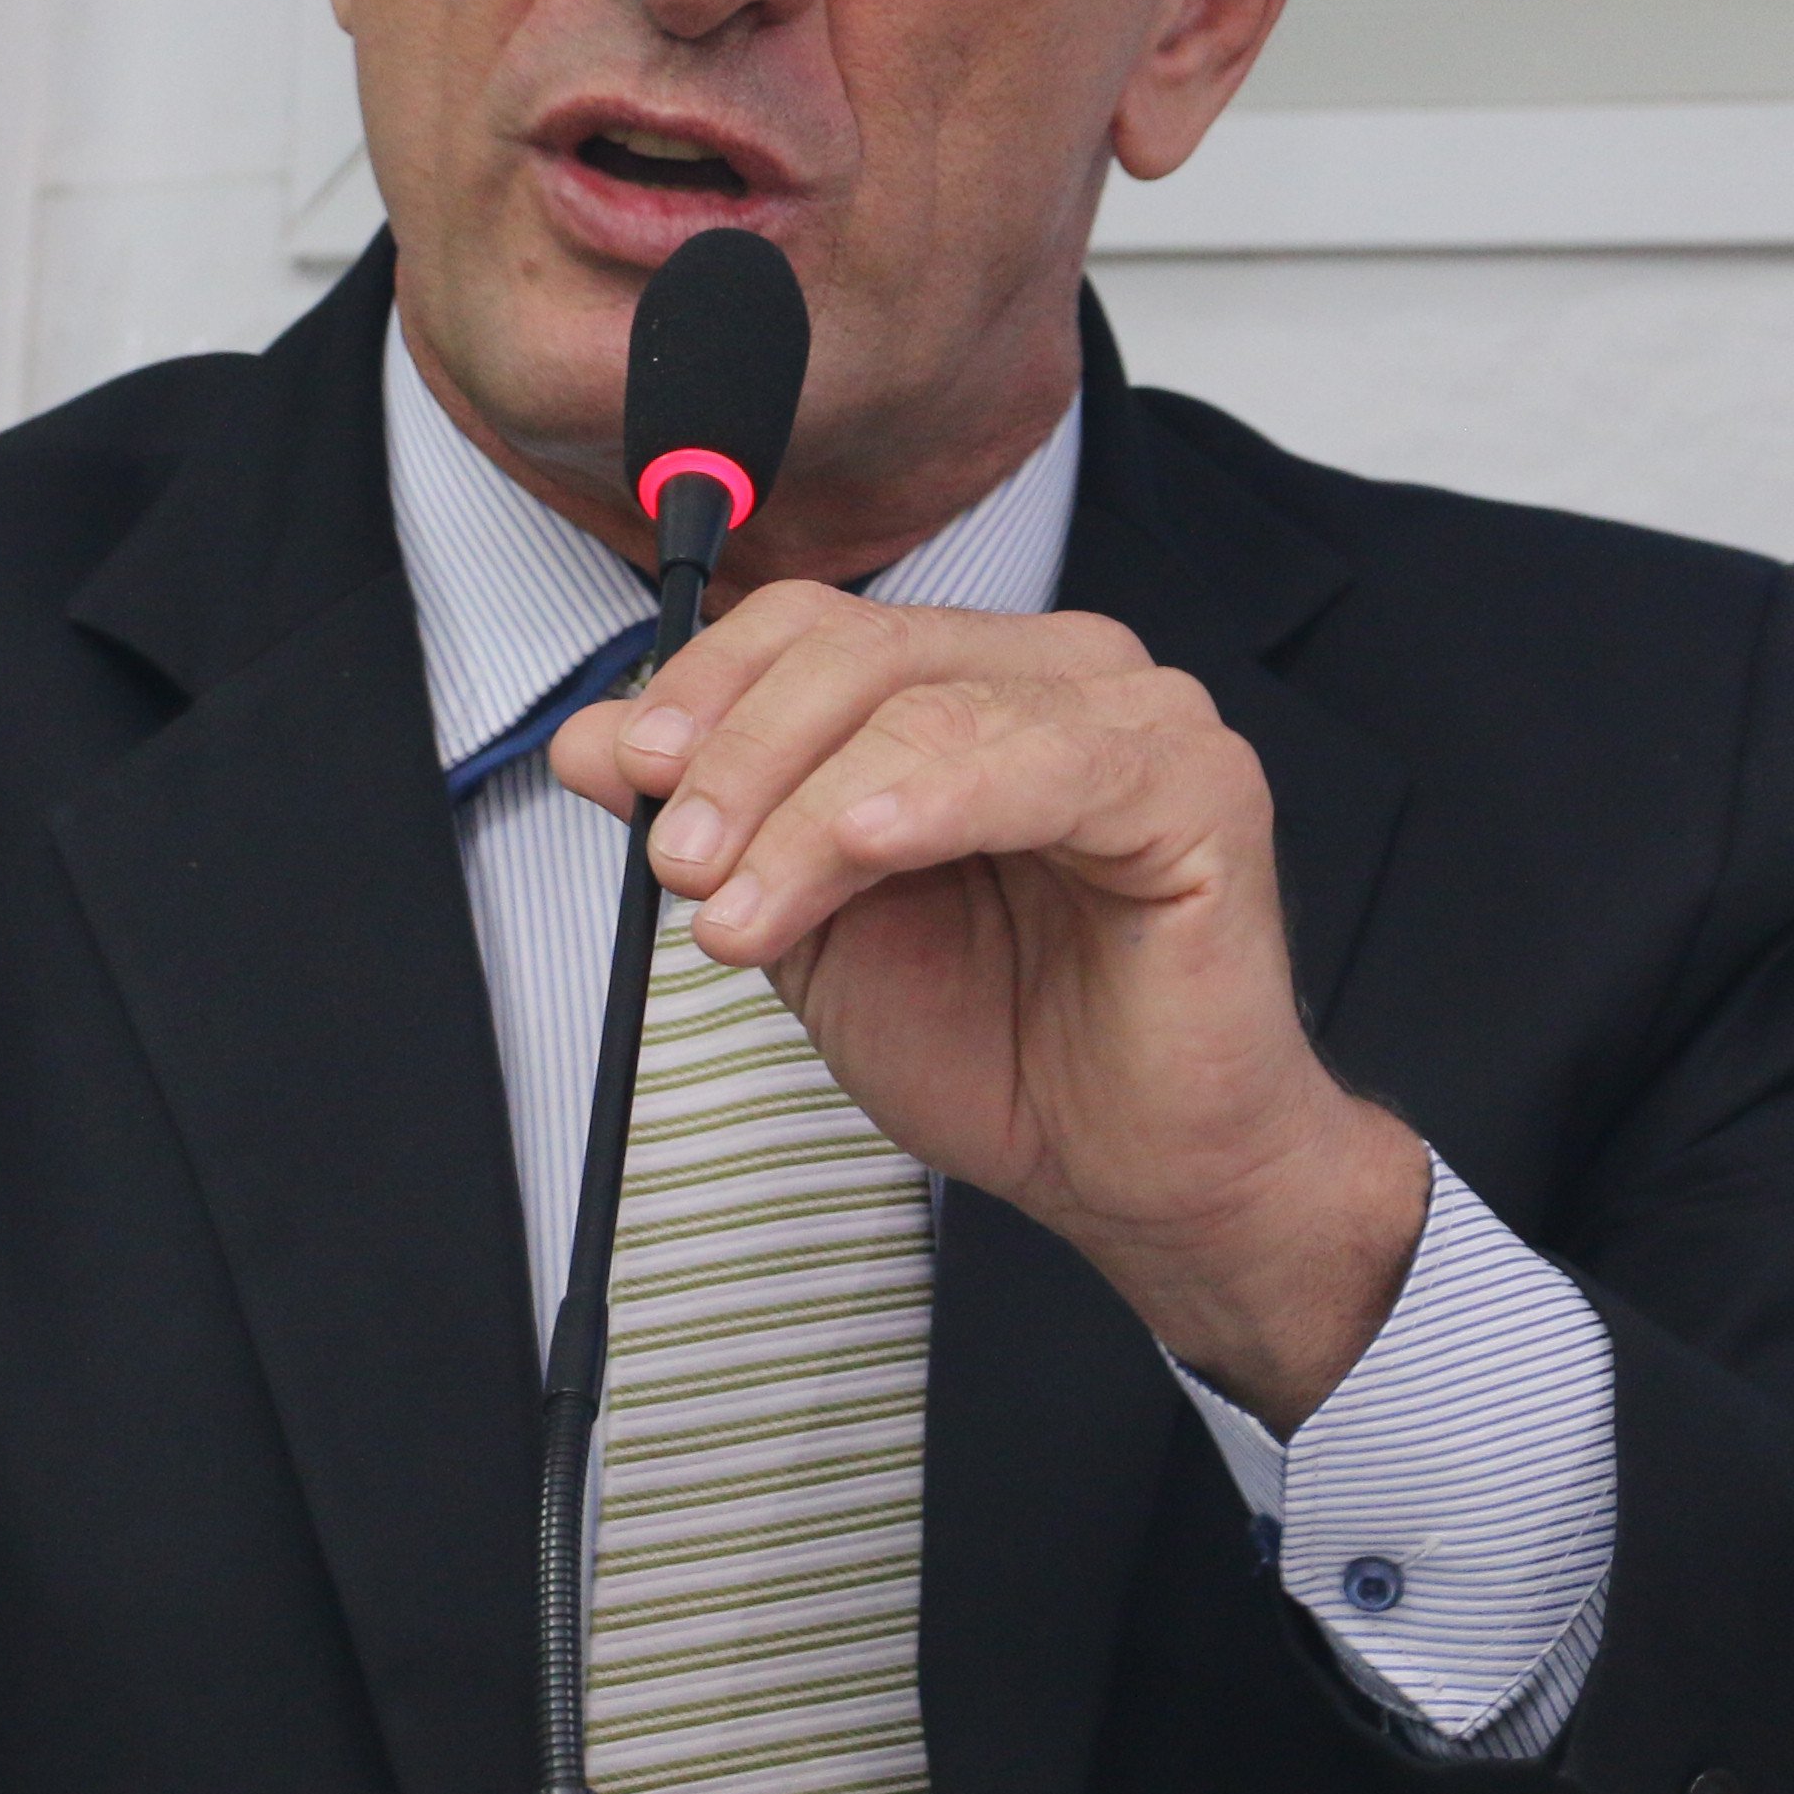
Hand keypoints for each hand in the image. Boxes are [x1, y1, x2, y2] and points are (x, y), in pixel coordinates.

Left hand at [549, 585, 1422, 1424]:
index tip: (629, 776)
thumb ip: (717, 824)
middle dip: (740, 759)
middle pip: (859, 650)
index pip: (815, 627)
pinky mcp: (1200, 785)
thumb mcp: (809, 925)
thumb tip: (593, 741)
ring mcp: (1138, 717)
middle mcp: (1056, 676)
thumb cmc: (1001, 1043)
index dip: (707, 687)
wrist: (1127, 1167)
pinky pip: (1049, 762)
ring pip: (928, 710)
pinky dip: (934, 796)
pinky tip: (864, 846)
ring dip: (805, 811)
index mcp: (970, 684)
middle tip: (678, 865)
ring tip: (743, 913)